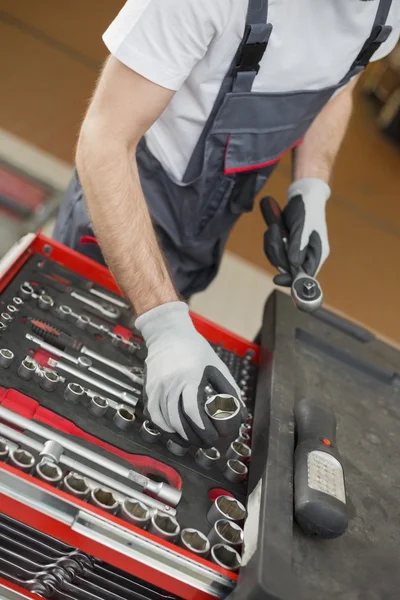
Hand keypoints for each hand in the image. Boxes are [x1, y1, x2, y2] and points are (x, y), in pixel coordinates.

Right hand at [136, 302, 245, 446]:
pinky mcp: (149, 389)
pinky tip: (174, 430)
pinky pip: (153, 415)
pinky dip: (164, 426)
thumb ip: (228, 390)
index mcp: (189, 377)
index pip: (194, 411)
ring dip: (180, 435)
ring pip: (165, 421)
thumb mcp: (216, 366)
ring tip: (193, 438)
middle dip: (194, 436)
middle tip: (206, 441)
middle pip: (179, 421)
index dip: (204, 428)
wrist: (167, 333)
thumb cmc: (194, 348)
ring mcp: (157, 387)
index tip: (214, 436)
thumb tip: (238, 413)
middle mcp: (170, 384)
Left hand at [264, 178, 330, 285]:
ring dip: (272, 245)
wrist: (303, 196)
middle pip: (288, 268)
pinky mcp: (287, 246)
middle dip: (277, 253)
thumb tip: (293, 265)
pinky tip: (273, 227)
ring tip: (274, 226)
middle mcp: (307, 256)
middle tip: (275, 232)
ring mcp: (296, 251)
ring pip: (278, 260)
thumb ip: (298, 246)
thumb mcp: (302, 227)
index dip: (292, 280)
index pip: (306, 275)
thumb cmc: (307, 210)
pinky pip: (274, 251)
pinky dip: (270, 241)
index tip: (277, 280)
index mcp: (317, 253)